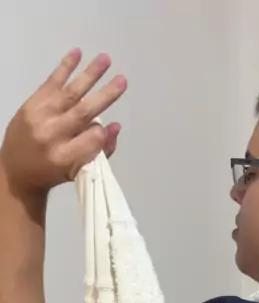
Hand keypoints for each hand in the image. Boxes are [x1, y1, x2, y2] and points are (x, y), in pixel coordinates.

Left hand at [0, 48, 126, 194]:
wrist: (16, 171)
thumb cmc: (51, 174)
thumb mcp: (76, 171)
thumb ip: (98, 152)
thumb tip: (115, 126)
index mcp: (64, 158)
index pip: (93, 138)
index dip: (103, 132)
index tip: (106, 128)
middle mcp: (52, 135)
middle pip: (84, 112)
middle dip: (105, 95)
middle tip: (122, 81)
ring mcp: (40, 117)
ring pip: (70, 93)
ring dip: (90, 74)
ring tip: (105, 59)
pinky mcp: (31, 105)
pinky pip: (51, 82)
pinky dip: (65, 67)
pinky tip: (77, 53)